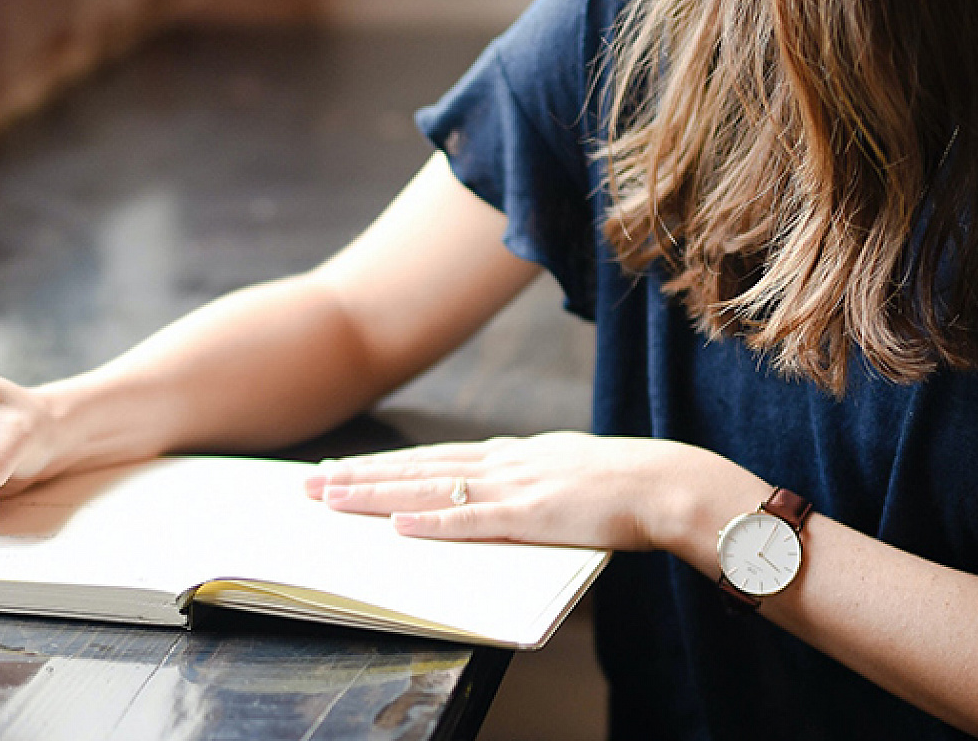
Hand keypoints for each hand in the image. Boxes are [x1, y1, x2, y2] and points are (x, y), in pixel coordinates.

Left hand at [302, 431, 736, 550]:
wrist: (667, 484)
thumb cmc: (625, 486)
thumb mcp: (565, 471)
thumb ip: (528, 479)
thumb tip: (501, 490)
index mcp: (511, 454)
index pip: (432, 457)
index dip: (383, 465)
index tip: (341, 469)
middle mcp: (503, 463)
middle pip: (415, 467)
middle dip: (359, 476)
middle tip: (310, 483)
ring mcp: (514, 487)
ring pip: (429, 488)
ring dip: (377, 494)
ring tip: (331, 499)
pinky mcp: (530, 516)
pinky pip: (470, 520)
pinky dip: (430, 521)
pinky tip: (396, 523)